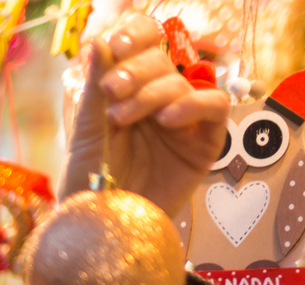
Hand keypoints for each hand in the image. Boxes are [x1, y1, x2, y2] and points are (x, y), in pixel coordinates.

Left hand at [58, 13, 228, 219]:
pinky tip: (167, 119)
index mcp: (129, 88)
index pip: (144, 43)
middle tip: (112, 93)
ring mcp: (183, 120)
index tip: (116, 45)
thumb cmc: (90, 183)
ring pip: (183, 83)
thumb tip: (97, 42)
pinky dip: (195, 104)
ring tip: (124, 116)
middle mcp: (158, 99)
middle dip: (135, 71)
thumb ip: (95, 89)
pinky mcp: (204, 143)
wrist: (104, 229)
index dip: (136, 35)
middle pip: (161, 61)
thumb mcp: (87, 132)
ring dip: (154, 91)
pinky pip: (216, 107)